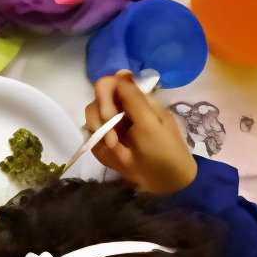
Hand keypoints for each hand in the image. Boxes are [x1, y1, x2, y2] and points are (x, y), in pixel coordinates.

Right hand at [85, 70, 197, 194]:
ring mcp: (112, 128)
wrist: (166, 185)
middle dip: (102, 121)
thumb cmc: (164, 151)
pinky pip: (92, 140)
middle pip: (95, 103)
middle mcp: (121, 111)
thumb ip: (133, 98)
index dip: (104, 96)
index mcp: (135, 101)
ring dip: (101, 136)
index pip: (107, 84)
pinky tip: (116, 156)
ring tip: (119, 150)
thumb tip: (121, 71)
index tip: (111, 115)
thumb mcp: (151, 124)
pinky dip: (101, 149)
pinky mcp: (106, 145)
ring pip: (90, 121)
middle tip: (115, 140)